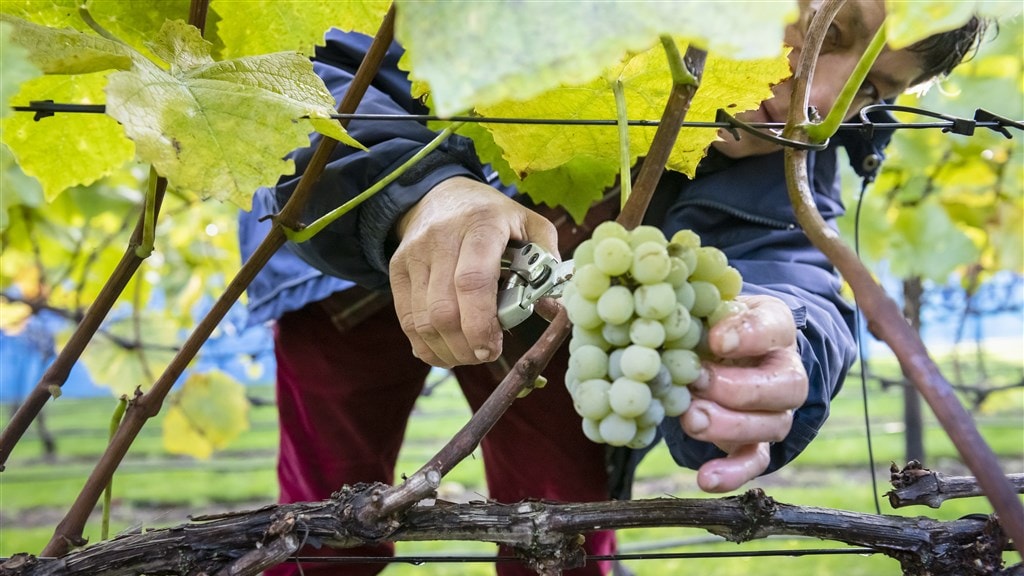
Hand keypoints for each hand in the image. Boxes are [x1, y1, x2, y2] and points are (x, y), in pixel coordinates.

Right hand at [390, 177, 557, 366]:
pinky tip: (446, 351)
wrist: (440, 194)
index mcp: (481, 225)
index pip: (472, 281)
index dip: (480, 323)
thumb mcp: (528, 223)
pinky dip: (426, 345)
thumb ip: (545, 259)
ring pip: (423, 320)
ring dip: (447, 350)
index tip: (493, 348)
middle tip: (486, 355)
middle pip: (444, 310)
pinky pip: (407, 320)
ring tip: (469, 355)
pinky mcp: (397, 269)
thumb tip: (552, 307)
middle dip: (465, 346)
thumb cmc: (492, 216)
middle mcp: (441, 239)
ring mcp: (414, 255)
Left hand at [680, 295, 807, 492]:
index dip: (749, 335)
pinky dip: (733, 474)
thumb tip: (677, 320)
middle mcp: (786, 371)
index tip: (716, 339)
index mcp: (775, 327)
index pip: (775, 328)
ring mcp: (775, 411)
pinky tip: (706, 479)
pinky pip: (755, 462)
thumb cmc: (710, 322)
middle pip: (785, 387)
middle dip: (739, 389)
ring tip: (691, 419)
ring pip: (770, 426)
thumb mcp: (708, 306)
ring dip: (729, 425)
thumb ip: (701, 311)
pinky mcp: (757, 442)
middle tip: (697, 383)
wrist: (716, 349)